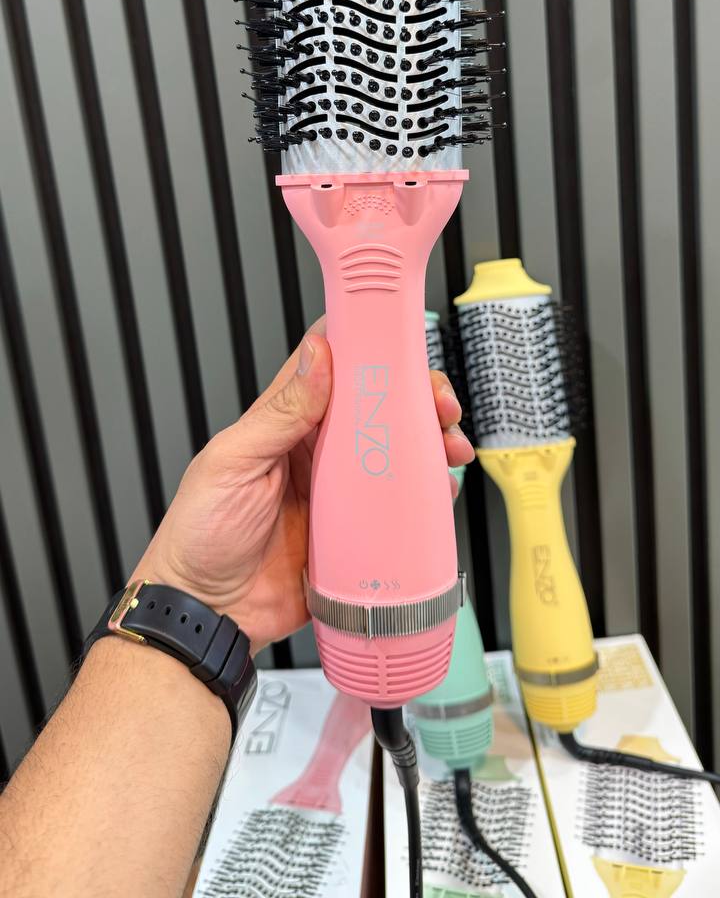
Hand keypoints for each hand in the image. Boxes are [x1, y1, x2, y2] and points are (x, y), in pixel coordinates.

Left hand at [132, 320, 473, 650]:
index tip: (401, 344)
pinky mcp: (358, 532)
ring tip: (450, 446)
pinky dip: (427, 496)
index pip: (334, 368)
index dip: (370, 349)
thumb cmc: (200, 534)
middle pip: (379, 408)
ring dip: (430, 442)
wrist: (207, 615)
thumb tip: (318, 356)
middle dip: (417, 398)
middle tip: (439, 404)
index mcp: (286, 421)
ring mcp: (342, 492)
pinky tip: (441, 492)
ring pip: (397, 453)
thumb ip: (279, 412)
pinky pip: (400, 508)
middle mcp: (319, 451)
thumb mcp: (234, 462)